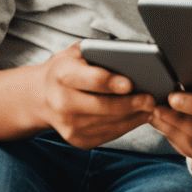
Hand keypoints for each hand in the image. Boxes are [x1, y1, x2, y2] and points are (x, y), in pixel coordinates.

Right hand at [35, 43, 156, 148]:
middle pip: (102, 106)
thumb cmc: (66, 69)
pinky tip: (138, 117)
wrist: (40, 97)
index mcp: (63, 75)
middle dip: (130, 104)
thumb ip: (99, 51)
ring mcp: (68, 125)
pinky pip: (107, 135)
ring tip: (151, 108)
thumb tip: (133, 56)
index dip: (111, 83)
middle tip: (150, 99)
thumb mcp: (77, 52)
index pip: (91, 80)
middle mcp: (62, 102)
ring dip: (133, 117)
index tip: (130, 84)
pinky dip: (126, 126)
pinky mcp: (76, 140)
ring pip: (108, 124)